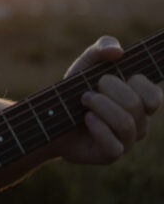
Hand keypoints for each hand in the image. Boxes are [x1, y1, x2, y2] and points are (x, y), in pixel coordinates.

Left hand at [57, 35, 162, 164]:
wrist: (49, 117)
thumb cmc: (74, 90)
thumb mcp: (85, 64)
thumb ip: (102, 49)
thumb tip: (119, 51)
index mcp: (138, 101)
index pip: (153, 95)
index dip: (135, 83)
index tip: (110, 77)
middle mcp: (138, 123)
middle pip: (136, 104)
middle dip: (108, 90)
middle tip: (89, 89)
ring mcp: (126, 141)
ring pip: (126, 124)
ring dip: (100, 106)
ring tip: (84, 100)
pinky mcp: (110, 155)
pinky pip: (114, 145)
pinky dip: (97, 127)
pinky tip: (86, 118)